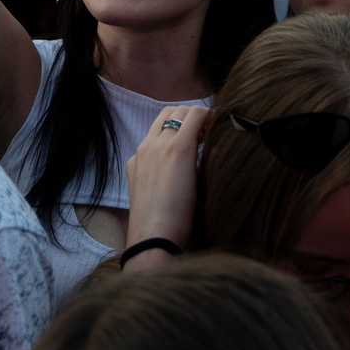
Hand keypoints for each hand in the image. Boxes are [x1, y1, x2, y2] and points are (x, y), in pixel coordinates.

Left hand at [123, 106, 207, 250]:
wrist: (154, 238)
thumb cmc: (185, 216)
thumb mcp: (202, 180)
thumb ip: (204, 154)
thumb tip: (208, 140)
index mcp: (178, 146)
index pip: (196, 112)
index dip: (210, 115)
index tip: (218, 125)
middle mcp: (156, 143)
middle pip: (176, 111)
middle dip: (191, 116)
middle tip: (203, 132)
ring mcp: (140, 153)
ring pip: (159, 122)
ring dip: (174, 125)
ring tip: (186, 142)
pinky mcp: (132, 165)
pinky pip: (147, 142)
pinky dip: (159, 142)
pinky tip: (167, 161)